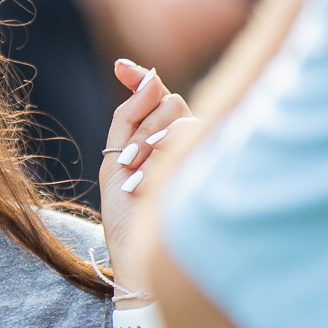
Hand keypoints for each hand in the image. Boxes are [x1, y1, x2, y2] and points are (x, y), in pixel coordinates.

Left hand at [98, 58, 206, 278]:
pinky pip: (183, 135)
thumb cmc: (129, 217)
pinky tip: (142, 185)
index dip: (141, 78)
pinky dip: (156, 156)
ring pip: (178, 115)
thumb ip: (128, 117)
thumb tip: (147, 74)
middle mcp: (191, 144)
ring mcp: (203, 153)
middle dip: (143, 125)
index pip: (162, 97)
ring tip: (134, 179)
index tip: (121, 66)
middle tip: (128, 162)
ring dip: (147, 142)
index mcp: (170, 143)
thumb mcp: (116, 161)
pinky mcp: (211, 163)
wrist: (142, 261)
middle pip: (171, 102)